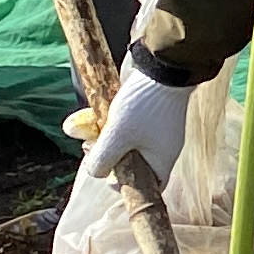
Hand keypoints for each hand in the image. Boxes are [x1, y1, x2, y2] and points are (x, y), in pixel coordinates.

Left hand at [76, 56, 198, 189]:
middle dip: (109, 156)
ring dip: (107, 138)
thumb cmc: (144, 107)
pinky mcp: (152, 111)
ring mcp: (159, 128)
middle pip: (133, 163)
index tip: (108, 173)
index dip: (127, 185)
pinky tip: (99, 114)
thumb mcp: (116, 136)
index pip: (149, 186)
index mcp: (162, 160)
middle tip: (91, 146)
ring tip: (89, 128)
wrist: (163, 66)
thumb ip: (102, 160)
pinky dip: (114, 123)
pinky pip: (130, 125)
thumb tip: (95, 172)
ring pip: (128, 142)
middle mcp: (163, 147)